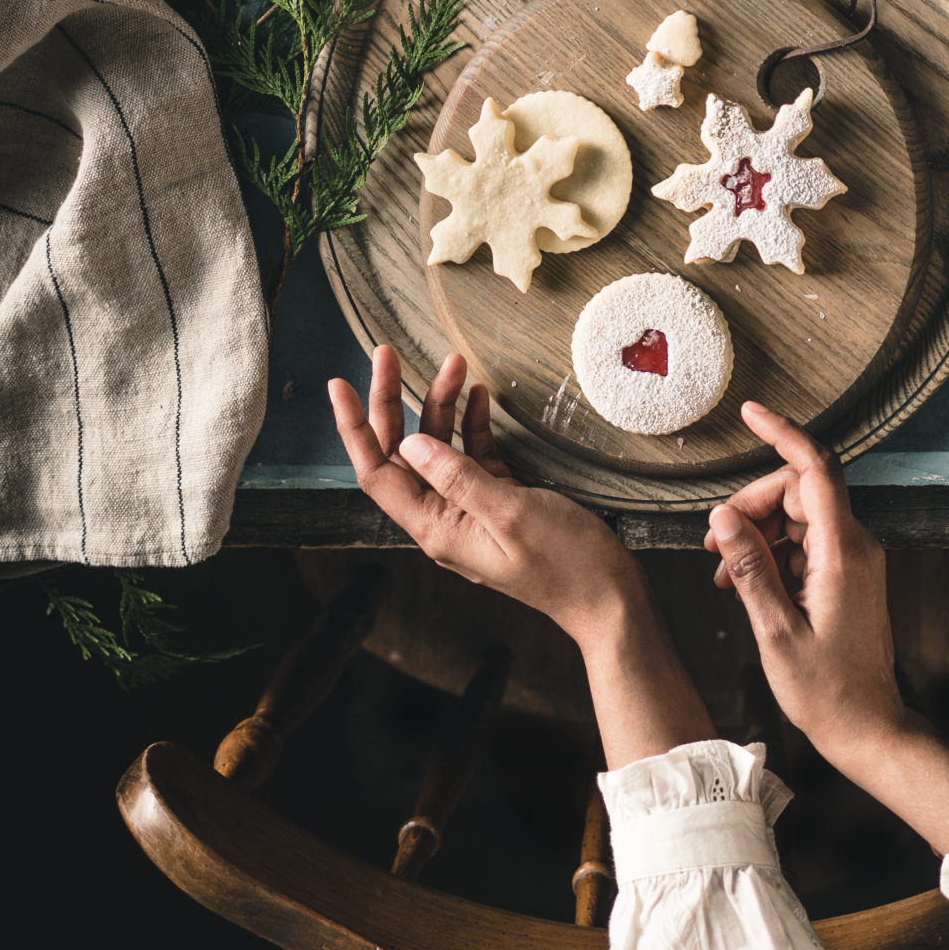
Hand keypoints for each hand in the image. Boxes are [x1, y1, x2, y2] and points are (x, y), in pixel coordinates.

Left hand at [328, 345, 637, 649]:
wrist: (607, 595)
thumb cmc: (563, 561)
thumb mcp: (509, 512)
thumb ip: (457, 476)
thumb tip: (411, 443)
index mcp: (435, 528)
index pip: (377, 472)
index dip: (355, 427)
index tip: (341, 384)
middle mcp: (443, 518)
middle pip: (402, 453)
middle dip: (394, 401)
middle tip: (389, 353)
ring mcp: (470, 509)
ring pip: (440, 448)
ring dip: (443, 405)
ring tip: (456, 364)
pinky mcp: (499, 501)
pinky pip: (473, 456)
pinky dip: (473, 424)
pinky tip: (479, 397)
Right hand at [704, 402, 909, 777]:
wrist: (869, 729)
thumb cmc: (827, 691)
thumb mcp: (776, 632)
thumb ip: (750, 568)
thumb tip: (723, 517)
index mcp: (843, 552)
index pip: (814, 469)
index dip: (782, 433)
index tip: (751, 413)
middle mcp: (855, 546)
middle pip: (797, 491)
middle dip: (751, 506)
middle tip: (714, 543)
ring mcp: (854, 561)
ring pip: (797, 517)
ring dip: (757, 534)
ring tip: (723, 572)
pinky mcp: (847, 576)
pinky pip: (805, 543)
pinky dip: (772, 554)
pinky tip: (744, 584)